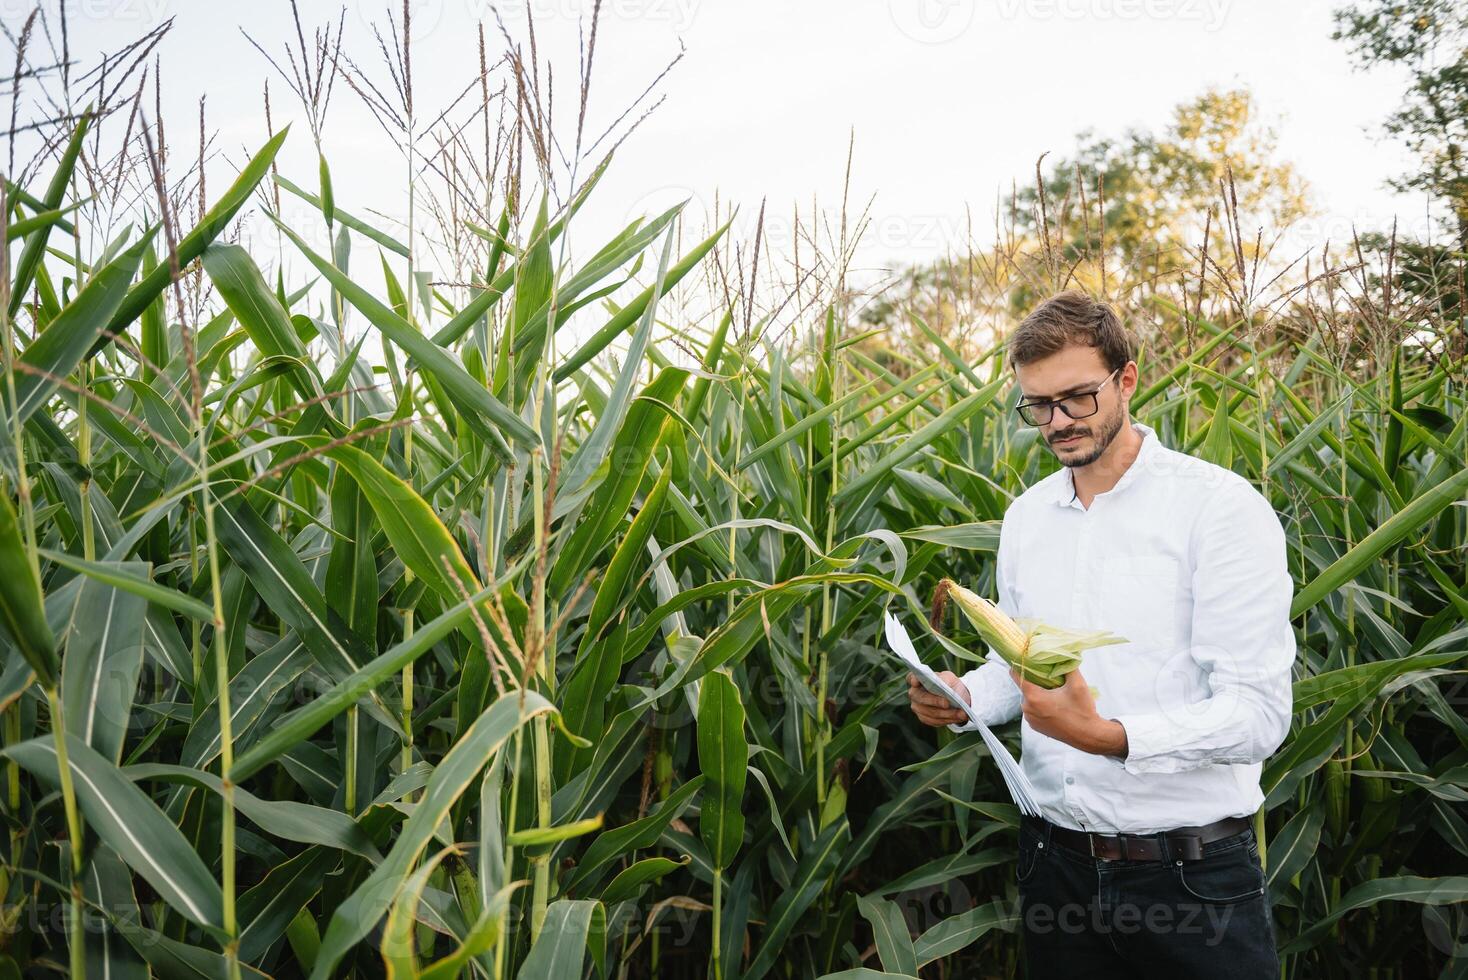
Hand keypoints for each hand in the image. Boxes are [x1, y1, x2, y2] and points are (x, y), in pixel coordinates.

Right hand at [908, 670, 970, 727]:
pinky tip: (958, 717)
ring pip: (930, 712)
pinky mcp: (924, 718)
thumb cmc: (950, 685)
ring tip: (961, 713)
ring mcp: (918, 707)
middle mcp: (914, 693)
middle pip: (921, 698)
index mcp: (918, 679)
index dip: (913, 680)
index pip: (911, 677)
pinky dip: (948, 719)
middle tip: (948, 703)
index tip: (916, 682)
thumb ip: (945, 679)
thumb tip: (942, 683)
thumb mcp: (950, 678)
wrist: (956, 698)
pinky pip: (935, 721)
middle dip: (935, 701)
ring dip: (947, 714)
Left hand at [1010, 667, 1127, 757]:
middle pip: (1025, 687)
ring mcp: (1030, 719)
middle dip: (1036, 680)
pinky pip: (1033, 710)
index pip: (1017, 675)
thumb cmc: (1083, 710)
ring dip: (1039, 693)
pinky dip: (1040, 705)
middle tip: (1050, 676)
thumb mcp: (1077, 684)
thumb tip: (1062, 652)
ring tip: (1055, 692)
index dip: (1020, 664)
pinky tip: (1054, 705)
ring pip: (1030, 698)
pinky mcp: (1035, 727)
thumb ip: (1068, 666)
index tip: (1025, 657)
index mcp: (1034, 697)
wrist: (1089, 736)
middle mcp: (1027, 709)